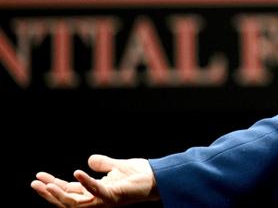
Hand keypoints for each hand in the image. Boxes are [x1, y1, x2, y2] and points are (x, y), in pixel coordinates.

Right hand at [31, 155, 157, 206]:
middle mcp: (97, 200)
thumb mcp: (117, 166)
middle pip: (67, 201)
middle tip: (34, 183)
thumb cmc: (140, 175)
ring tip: (46, 184)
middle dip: (49, 194)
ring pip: (75, 203)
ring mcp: (105, 200)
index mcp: (95, 193)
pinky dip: (86, 183)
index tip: (39, 176)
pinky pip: (97, 192)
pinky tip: (76, 173)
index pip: (69, 191)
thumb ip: (103, 164)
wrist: (159, 177)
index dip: (53, 185)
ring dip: (59, 194)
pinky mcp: (115, 196)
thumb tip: (89, 159)